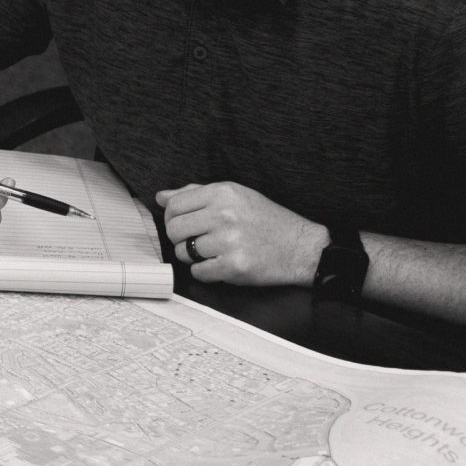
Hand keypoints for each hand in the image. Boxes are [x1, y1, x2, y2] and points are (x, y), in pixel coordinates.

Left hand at [156, 181, 328, 286]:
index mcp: (223, 193)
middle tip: (197, 240)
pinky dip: (206, 272)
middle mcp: (224, 214)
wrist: (303, 248)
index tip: (183, 224)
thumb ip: (196, 193)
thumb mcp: (236, 196)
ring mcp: (229, 241)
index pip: (174, 205)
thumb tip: (162, 197)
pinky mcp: (234, 266)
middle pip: (174, 229)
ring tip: (212, 252)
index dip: (172, 217)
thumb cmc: (268, 221)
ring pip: (183, 252)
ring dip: (193, 256)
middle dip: (180, 238)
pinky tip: (221, 264)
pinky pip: (199, 272)